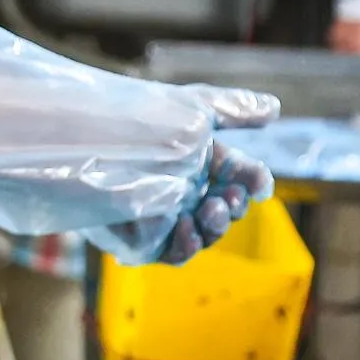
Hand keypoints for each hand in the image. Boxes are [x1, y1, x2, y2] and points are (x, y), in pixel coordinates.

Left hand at [100, 86, 278, 264]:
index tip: (260, 182)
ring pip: (203, 233)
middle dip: (234, 204)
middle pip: (224, 208)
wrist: (85, 137)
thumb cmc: (136, 118)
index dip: (252, 179)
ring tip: (211, 208)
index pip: (236, 175)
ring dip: (215, 225)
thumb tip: (275, 108)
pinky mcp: (137, 239)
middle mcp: (182, 191)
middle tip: (230, 196)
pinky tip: (184, 225)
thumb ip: (232, 109)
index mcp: (196, 161)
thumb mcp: (188, 108)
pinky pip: (168, 252)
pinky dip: (184, 243)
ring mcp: (161, 217)